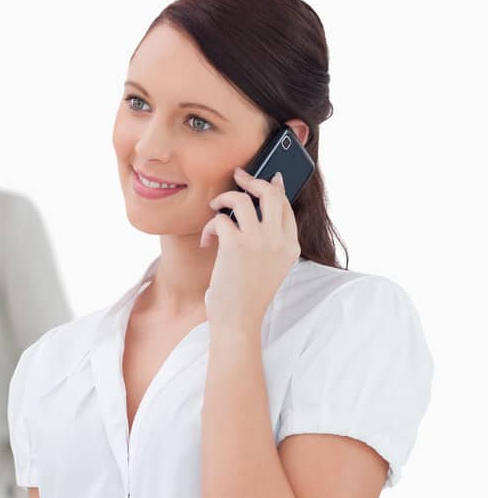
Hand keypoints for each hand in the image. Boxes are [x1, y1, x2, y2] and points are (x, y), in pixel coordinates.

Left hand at [199, 166, 300, 336]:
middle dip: (253, 181)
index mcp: (291, 246)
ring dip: (224, 199)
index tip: (269, 178)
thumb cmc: (248, 296)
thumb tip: (256, 211)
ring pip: (242, 200)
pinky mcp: (235, 244)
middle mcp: (278, 240)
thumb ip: (270, 242)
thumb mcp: (270, 268)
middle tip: (239, 177)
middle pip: (271, 194)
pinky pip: (219, 220)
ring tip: (215, 207)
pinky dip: (210, 227)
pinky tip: (206, 241)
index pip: (286, 207)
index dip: (276, 189)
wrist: (238, 320)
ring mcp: (259, 240)